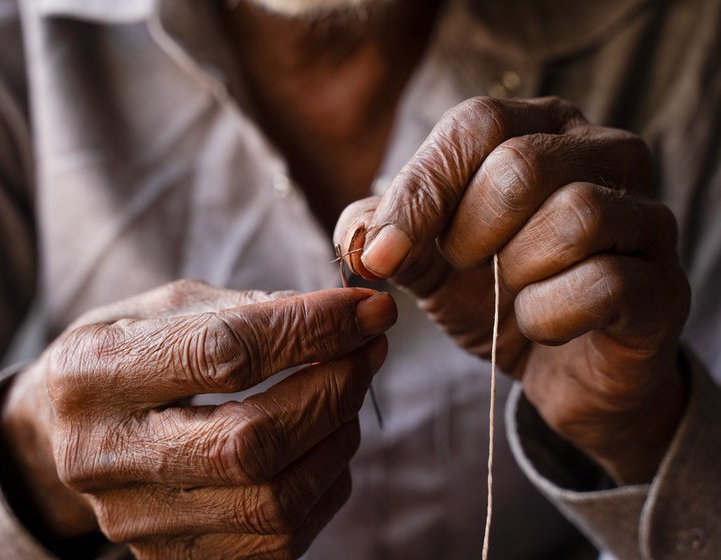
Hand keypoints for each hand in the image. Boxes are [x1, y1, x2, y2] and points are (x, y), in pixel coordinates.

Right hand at [0, 280, 395, 557]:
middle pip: (249, 443)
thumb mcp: (163, 308)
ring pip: (271, 502)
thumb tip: (343, 319)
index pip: (223, 353)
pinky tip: (324, 444)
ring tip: (347, 394)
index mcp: (94, 374)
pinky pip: (276, 541)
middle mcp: (104, 457)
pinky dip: (322, 486)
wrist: (64, 430)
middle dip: (331, 392)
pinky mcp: (171, 558)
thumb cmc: (124, 352)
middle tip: (368, 352)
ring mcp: (135, 521)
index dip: (311, 330)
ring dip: (335, 440)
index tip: (370, 310)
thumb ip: (244, 310)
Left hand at [335, 96, 690, 483]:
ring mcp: (645, 217)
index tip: (383, 253)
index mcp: (539, 130)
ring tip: (510, 294)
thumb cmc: (491, 296)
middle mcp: (603, 155)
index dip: (423, 189)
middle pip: (523, 164)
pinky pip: (602, 283)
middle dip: (470, 233)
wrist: (557, 369)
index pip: (478, 123)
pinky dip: (549, 316)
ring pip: (575, 216)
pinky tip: (541, 327)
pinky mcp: (665, 285)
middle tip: (465, 268)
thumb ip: (383, 235)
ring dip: (516, 274)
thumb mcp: (424, 260)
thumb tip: (361, 239)